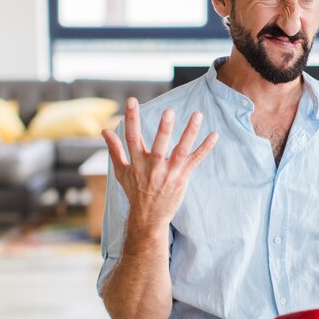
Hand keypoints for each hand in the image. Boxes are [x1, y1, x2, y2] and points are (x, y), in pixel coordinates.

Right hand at [102, 97, 217, 230]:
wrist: (148, 218)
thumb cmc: (135, 192)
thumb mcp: (120, 172)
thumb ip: (114, 150)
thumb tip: (104, 130)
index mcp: (136, 163)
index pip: (132, 138)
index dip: (132, 119)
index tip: (132, 100)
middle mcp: (152, 168)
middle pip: (159, 146)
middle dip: (163, 129)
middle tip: (169, 111)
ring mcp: (169, 173)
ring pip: (181, 150)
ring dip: (190, 133)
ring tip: (197, 115)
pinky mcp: (182, 178)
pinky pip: (195, 160)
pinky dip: (205, 148)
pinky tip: (214, 135)